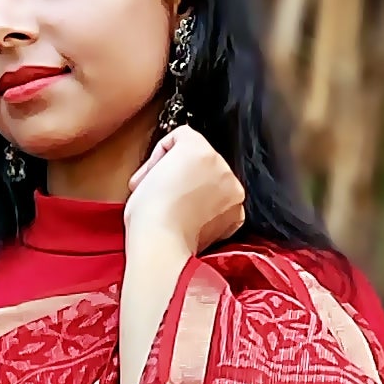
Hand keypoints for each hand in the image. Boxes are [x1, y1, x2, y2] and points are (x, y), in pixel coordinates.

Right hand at [123, 122, 245, 258]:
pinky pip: (223, 203)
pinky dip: (210, 210)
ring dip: (198, 191)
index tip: (150, 175)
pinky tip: (191, 219)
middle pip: (200, 160)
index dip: (159, 157)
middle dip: (182, 173)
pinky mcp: (236, 214)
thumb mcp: (147, 173)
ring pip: (213, 181)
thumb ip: (166, 164)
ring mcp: (232, 191)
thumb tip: (170, 175)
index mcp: (197, 148)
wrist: (161, 245)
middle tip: (162, 193)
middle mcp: (221, 165)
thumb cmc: (148, 213)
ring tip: (176, 208)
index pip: (179, 138)